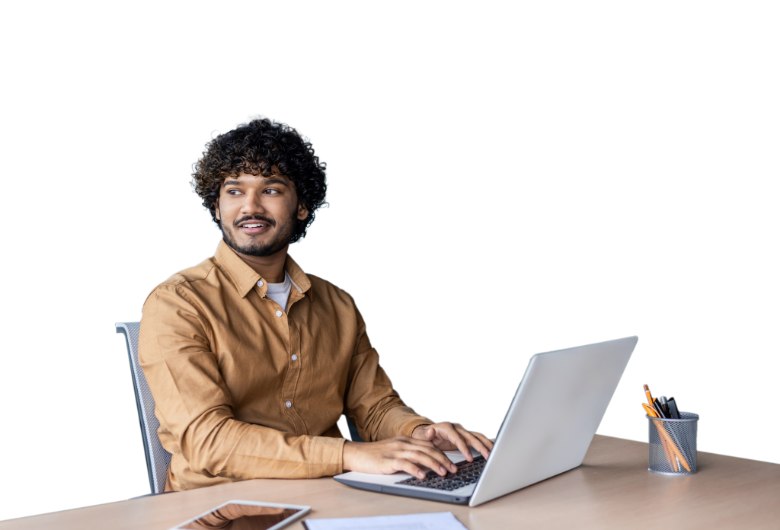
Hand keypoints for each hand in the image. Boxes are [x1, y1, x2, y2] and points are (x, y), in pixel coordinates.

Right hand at [342, 436, 459, 478]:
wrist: (355, 454)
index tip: (451, 463)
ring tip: (443, 472)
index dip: (441, 453)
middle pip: (427, 449)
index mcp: (405, 440)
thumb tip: (424, 464)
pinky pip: (404, 464)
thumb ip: (408, 453)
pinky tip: (422, 475)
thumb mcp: (394, 450)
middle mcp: (402, 443)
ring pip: (419, 455)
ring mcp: (395, 451)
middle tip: (453, 469)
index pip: (428, 444)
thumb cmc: (374, 455)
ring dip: (434, 464)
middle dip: (443, 459)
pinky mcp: (387, 461)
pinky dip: (415, 469)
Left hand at [411, 422, 492, 462]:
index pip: (458, 438)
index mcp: (447, 427)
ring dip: (486, 445)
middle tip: (487, 456)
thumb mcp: (422, 436)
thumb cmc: (424, 436)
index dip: (464, 447)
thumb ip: (427, 434)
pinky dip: (484, 444)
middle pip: (470, 436)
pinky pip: (477, 439)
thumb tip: (430, 430)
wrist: (426, 433)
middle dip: (480, 447)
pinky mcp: (465, 437)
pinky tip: (491, 450)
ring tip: (493, 453)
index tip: (469, 457)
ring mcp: (461, 432)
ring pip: (476, 437)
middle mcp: (456, 428)